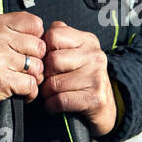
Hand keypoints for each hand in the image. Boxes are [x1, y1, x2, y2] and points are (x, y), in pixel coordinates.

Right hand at [0, 11, 46, 122]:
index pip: (35, 23)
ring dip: (33, 78)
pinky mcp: (0, 80)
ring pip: (38, 67)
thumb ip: (14, 31)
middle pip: (39, 46)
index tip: (24, 49)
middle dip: (35, 61)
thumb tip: (44, 33)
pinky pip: (32, 85)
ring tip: (17, 79)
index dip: (35, 39)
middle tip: (20, 68)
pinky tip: (16, 90)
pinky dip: (29, 93)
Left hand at [38, 20, 116, 137]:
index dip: (44, 50)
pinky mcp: (95, 98)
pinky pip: (60, 100)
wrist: (104, 107)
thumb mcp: (75, 52)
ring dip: (46, 92)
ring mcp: (96, 77)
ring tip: (50, 94)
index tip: (45, 61)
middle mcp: (95, 56)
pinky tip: (53, 105)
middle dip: (43, 74)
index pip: (53, 35)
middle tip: (45, 81)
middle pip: (52, 60)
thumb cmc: (82, 78)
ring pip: (54, 83)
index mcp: (87, 40)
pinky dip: (51, 105)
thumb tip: (37, 37)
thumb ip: (59, 38)